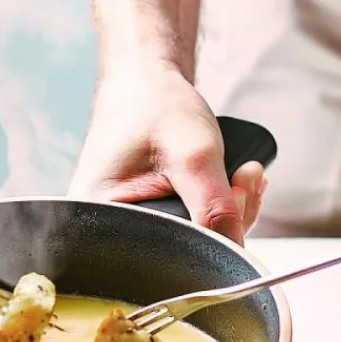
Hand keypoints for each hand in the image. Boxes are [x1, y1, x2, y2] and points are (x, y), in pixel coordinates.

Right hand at [69, 67, 265, 243]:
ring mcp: (131, 229)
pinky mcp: (151, 221)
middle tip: (242, 180)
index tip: (235, 197)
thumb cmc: (154, 107)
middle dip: (226, 221)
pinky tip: (231, 182)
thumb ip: (214, 208)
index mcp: (98, 224)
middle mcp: (108, 233)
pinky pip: (195, 231)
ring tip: (240, 173)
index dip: (210, 237)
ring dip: (230, 212)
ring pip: (196, 244)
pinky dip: (221, 209)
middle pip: (182, 256)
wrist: (145, 81)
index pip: (164, 260)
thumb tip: (236, 254)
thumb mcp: (192, 155)